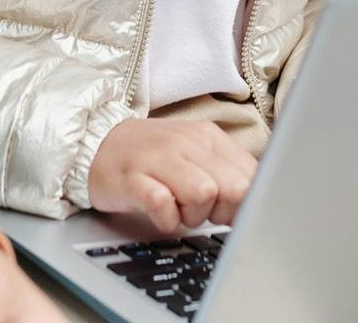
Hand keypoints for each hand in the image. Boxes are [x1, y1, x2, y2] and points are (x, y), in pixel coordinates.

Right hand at [87, 117, 257, 234]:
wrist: (98, 143)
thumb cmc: (153, 156)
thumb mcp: (195, 156)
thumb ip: (227, 173)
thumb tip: (258, 200)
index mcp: (208, 138)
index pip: (252, 175)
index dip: (247, 202)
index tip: (229, 210)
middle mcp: (187, 143)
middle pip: (234, 187)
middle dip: (224, 211)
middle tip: (202, 211)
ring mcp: (159, 158)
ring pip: (205, 194)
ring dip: (194, 215)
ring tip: (178, 210)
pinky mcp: (133, 178)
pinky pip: (163, 204)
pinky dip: (166, 219)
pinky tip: (160, 213)